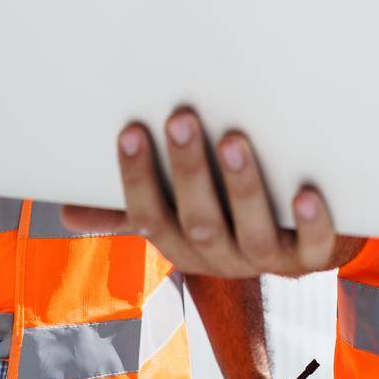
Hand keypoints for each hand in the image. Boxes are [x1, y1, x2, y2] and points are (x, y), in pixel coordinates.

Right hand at [61, 110, 355, 277]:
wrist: (303, 242)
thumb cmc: (225, 212)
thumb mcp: (176, 212)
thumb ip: (128, 209)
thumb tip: (66, 211)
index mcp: (180, 242)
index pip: (148, 215)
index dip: (136, 178)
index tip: (130, 130)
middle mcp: (219, 258)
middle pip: (198, 222)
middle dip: (187, 171)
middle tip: (180, 118)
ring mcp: (266, 260)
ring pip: (252, 233)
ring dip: (241, 187)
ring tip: (233, 139)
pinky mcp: (311, 258)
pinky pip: (312, 248)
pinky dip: (311, 223)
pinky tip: (305, 193)